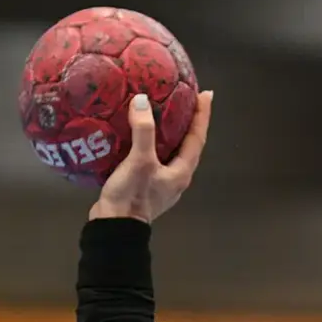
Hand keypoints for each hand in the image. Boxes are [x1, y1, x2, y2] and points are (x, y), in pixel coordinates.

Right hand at [89, 90, 212, 223]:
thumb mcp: (140, 161)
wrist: (115, 228)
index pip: (197, 138)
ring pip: (171, 150)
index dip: (202, 115)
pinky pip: (155, 155)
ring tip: (165, 110)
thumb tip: (143, 101)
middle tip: (187, 98)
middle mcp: (176, 176)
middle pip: (188, 143)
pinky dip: (153, 140)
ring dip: (171, 130)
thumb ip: (143, 132)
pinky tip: (141, 132)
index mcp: (182, 171)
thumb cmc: (133, 196)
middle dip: (189, 121)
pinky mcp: (146, 183)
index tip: (205, 94)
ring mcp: (162, 181)